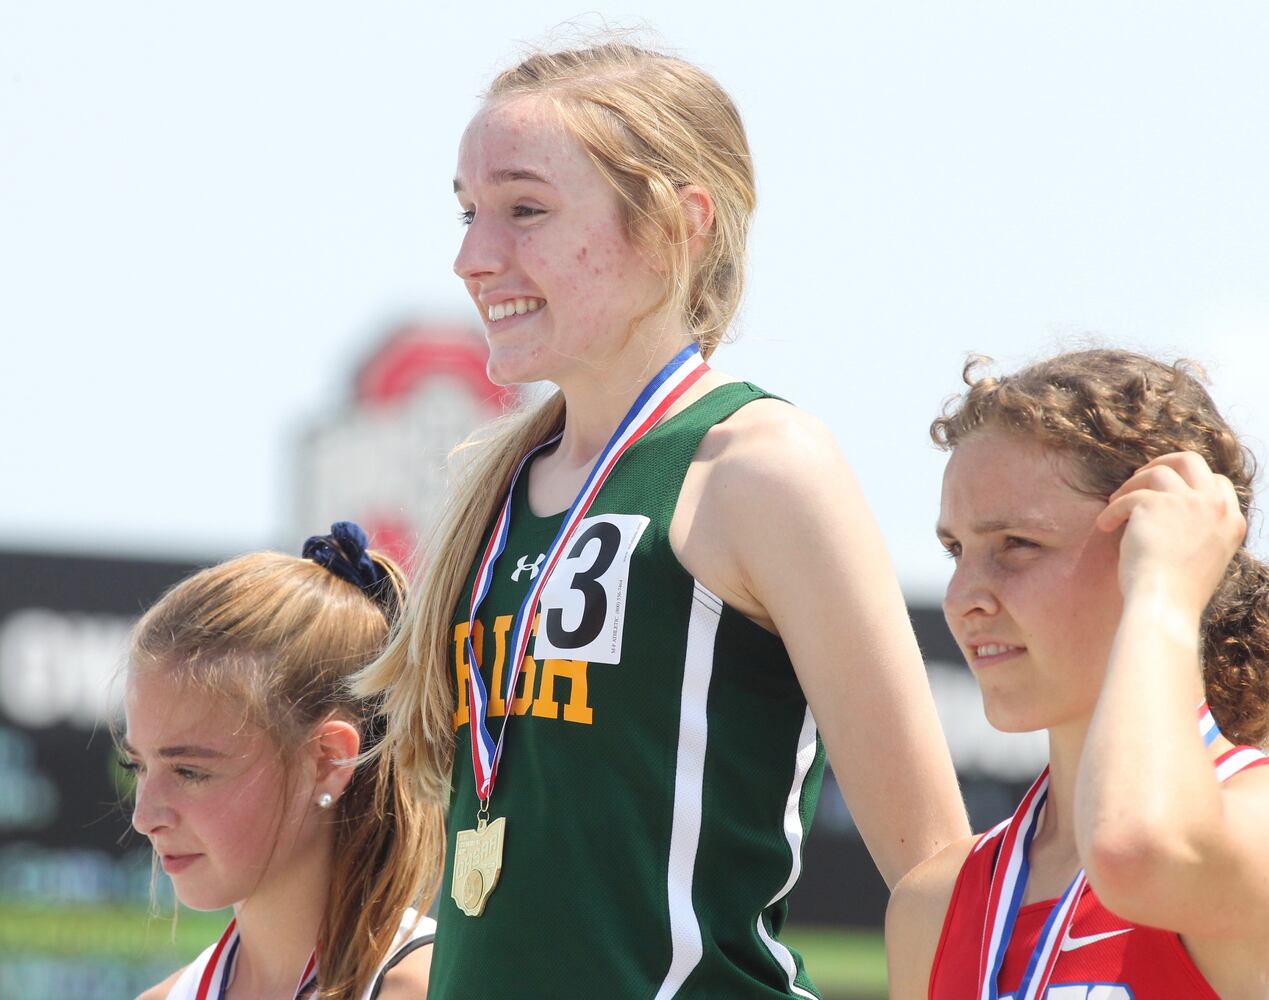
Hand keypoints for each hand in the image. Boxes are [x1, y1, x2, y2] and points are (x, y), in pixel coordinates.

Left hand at [1096, 452, 1245, 614]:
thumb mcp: (1203, 558)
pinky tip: (1104, 526)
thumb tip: (1169, 515)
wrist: (1164, 605)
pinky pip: (1127, 497)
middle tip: (1139, 478)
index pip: (1217, 483)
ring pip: (1156, 472)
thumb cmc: (1176, 593)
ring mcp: (1187, 502)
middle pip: (1191, 460)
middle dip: (1162, 463)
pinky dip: (1111, 511)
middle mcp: (1215, 507)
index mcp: (1231, 522)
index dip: (1189, 481)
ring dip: (1131, 485)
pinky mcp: (1155, 503)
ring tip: (1115, 503)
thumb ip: (1197, 532)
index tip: (1165, 490)